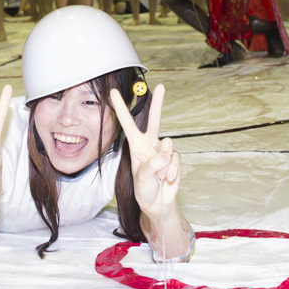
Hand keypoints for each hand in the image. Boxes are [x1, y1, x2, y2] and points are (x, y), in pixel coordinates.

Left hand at [109, 85, 179, 215]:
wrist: (158, 203)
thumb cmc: (144, 189)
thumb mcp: (142, 178)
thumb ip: (152, 165)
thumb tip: (167, 154)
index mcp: (136, 145)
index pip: (127, 123)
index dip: (120, 108)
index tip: (113, 92)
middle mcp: (150, 144)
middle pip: (155, 119)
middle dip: (158, 103)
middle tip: (160, 86)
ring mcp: (163, 151)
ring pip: (168, 145)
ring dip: (163, 164)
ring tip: (158, 176)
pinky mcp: (174, 159)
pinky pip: (176, 159)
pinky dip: (172, 171)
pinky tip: (167, 179)